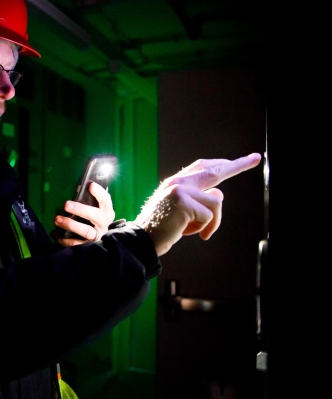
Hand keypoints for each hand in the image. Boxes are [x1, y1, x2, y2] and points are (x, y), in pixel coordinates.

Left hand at [52, 181, 114, 245]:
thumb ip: (90, 198)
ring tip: (56, 219)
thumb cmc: (94, 218)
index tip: (90, 185)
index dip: (99, 192)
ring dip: (70, 225)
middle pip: (95, 216)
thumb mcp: (95, 208)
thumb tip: (84, 184)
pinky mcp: (87, 246)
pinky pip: (75, 243)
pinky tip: (54, 232)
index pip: (106, 200)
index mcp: (107, 211)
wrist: (101, 240)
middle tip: (66, 204)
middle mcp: (103, 224)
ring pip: (86, 232)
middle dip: (80, 210)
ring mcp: (97, 236)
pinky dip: (63, 239)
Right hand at [134, 152, 261, 255]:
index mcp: (176, 183)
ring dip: (211, 222)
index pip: (203, 167)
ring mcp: (180, 190)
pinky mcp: (183, 202)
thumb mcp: (182, 211)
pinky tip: (186, 231)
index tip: (245, 159)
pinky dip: (203, 228)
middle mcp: (178, 182)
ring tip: (194, 231)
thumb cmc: (162, 228)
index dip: (223, 163)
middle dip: (238, 165)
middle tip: (256, 158)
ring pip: (216, 202)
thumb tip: (218, 193)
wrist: (142, 239)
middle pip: (214, 171)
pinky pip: (209, 216)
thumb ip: (199, 199)